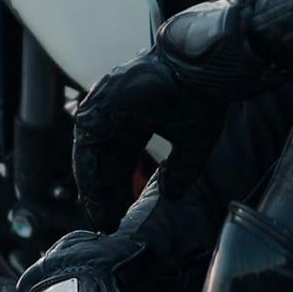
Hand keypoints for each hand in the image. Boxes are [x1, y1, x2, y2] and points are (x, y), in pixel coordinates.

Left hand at [70, 0, 275, 229]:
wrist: (204, 69)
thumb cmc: (201, 95)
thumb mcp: (192, 142)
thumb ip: (180, 170)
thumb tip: (173, 196)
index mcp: (134, 116)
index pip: (119, 158)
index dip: (118, 187)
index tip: (118, 215)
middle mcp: (115, 111)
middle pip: (102, 160)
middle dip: (104, 193)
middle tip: (106, 223)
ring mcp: (106, 105)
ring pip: (91, 154)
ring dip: (94, 187)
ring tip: (100, 216)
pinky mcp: (102, 102)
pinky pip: (88, 143)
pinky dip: (89, 170)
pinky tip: (95, 194)